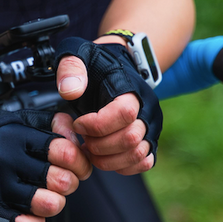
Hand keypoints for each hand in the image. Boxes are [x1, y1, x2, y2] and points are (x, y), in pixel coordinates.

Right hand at [13, 112, 90, 221]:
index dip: (80, 161)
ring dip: (55, 202)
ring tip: (47, 196)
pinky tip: (30, 211)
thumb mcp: (20, 121)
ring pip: (49, 205)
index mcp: (16, 137)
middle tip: (62, 181)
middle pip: (61, 180)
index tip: (78, 164)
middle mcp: (7, 162)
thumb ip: (52, 124)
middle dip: (70, 182)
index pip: (64, 151)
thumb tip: (76, 139)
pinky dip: (35, 221)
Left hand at [55, 37, 160, 174]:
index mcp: (131, 88)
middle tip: (83, 140)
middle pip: (131, 138)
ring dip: (109, 159)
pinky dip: (122, 166)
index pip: (123, 113)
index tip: (78, 124)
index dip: (96, 125)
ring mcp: (151, 126)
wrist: (116, 67)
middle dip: (100, 145)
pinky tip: (103, 157)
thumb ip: (70, 68)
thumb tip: (71, 91)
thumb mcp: (76, 55)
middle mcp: (148, 109)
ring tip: (90, 149)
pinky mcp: (150, 140)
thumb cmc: (94, 64)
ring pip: (138, 154)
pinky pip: (144, 162)